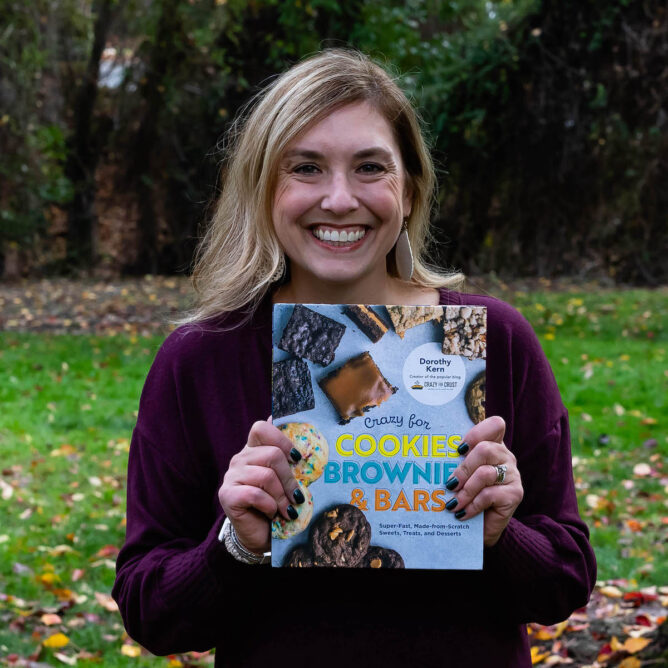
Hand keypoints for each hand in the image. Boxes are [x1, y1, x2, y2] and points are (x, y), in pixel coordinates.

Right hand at [218, 419, 302, 553]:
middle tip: (297, 496)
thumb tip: (300, 434)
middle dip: (290, 478)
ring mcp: (231, 476)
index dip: (282, 440)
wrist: (261, 535)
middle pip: (272, 454)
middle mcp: (240, 459)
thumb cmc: (277, 504)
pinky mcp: (227, 495)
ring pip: (266, 476)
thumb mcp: (286, 479)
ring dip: (282, 496)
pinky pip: (255, 494)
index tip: (297, 458)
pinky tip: (272, 513)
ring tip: (288, 510)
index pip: (261, 428)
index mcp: (254, 450)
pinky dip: (269, 506)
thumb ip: (289, 459)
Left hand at [443, 416, 523, 546]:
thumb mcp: (459, 475)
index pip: (495, 425)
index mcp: (492, 444)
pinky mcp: (515, 494)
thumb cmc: (465, 495)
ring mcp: (513, 474)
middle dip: (463, 468)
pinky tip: (461, 513)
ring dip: (465, 490)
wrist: (479, 527)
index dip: (477, 433)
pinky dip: (472, 505)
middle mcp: (505, 456)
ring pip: (486, 473)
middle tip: (449, 484)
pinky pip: (489, 495)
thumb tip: (430, 455)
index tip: (459, 449)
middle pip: (486, 449)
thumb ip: (453, 461)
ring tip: (452, 503)